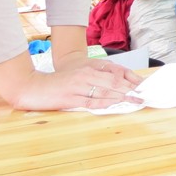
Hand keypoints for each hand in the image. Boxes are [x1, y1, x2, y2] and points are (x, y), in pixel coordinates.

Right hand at [0, 55, 143, 110]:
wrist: (32, 86)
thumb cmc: (57, 83)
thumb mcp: (77, 77)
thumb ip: (94, 80)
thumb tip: (114, 88)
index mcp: (88, 70)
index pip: (114, 75)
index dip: (129, 81)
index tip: (141, 88)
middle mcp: (85, 76)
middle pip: (113, 83)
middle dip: (130, 90)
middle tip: (143, 97)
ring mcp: (78, 87)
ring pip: (105, 91)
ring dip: (121, 97)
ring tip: (134, 102)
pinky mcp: (71, 98)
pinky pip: (91, 101)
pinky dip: (104, 103)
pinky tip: (114, 105)